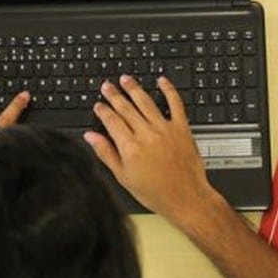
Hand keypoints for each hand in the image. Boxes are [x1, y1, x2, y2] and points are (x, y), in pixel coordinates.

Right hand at [84, 75, 215, 221]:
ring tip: (125, 79)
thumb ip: (106, 153)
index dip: (102, 110)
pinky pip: (175, 103)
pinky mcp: (182, 128)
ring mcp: (165, 129)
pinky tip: (161, 81)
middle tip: (107, 86)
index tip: (98, 104)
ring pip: (146, 102)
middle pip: (126, 108)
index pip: (111, 121)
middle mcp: (146, 134)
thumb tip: (91, 137)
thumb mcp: (124, 177)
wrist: (186, 198)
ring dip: (134, 88)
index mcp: (130, 147)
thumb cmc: (156, 193)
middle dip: (114, 95)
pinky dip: (168, 90)